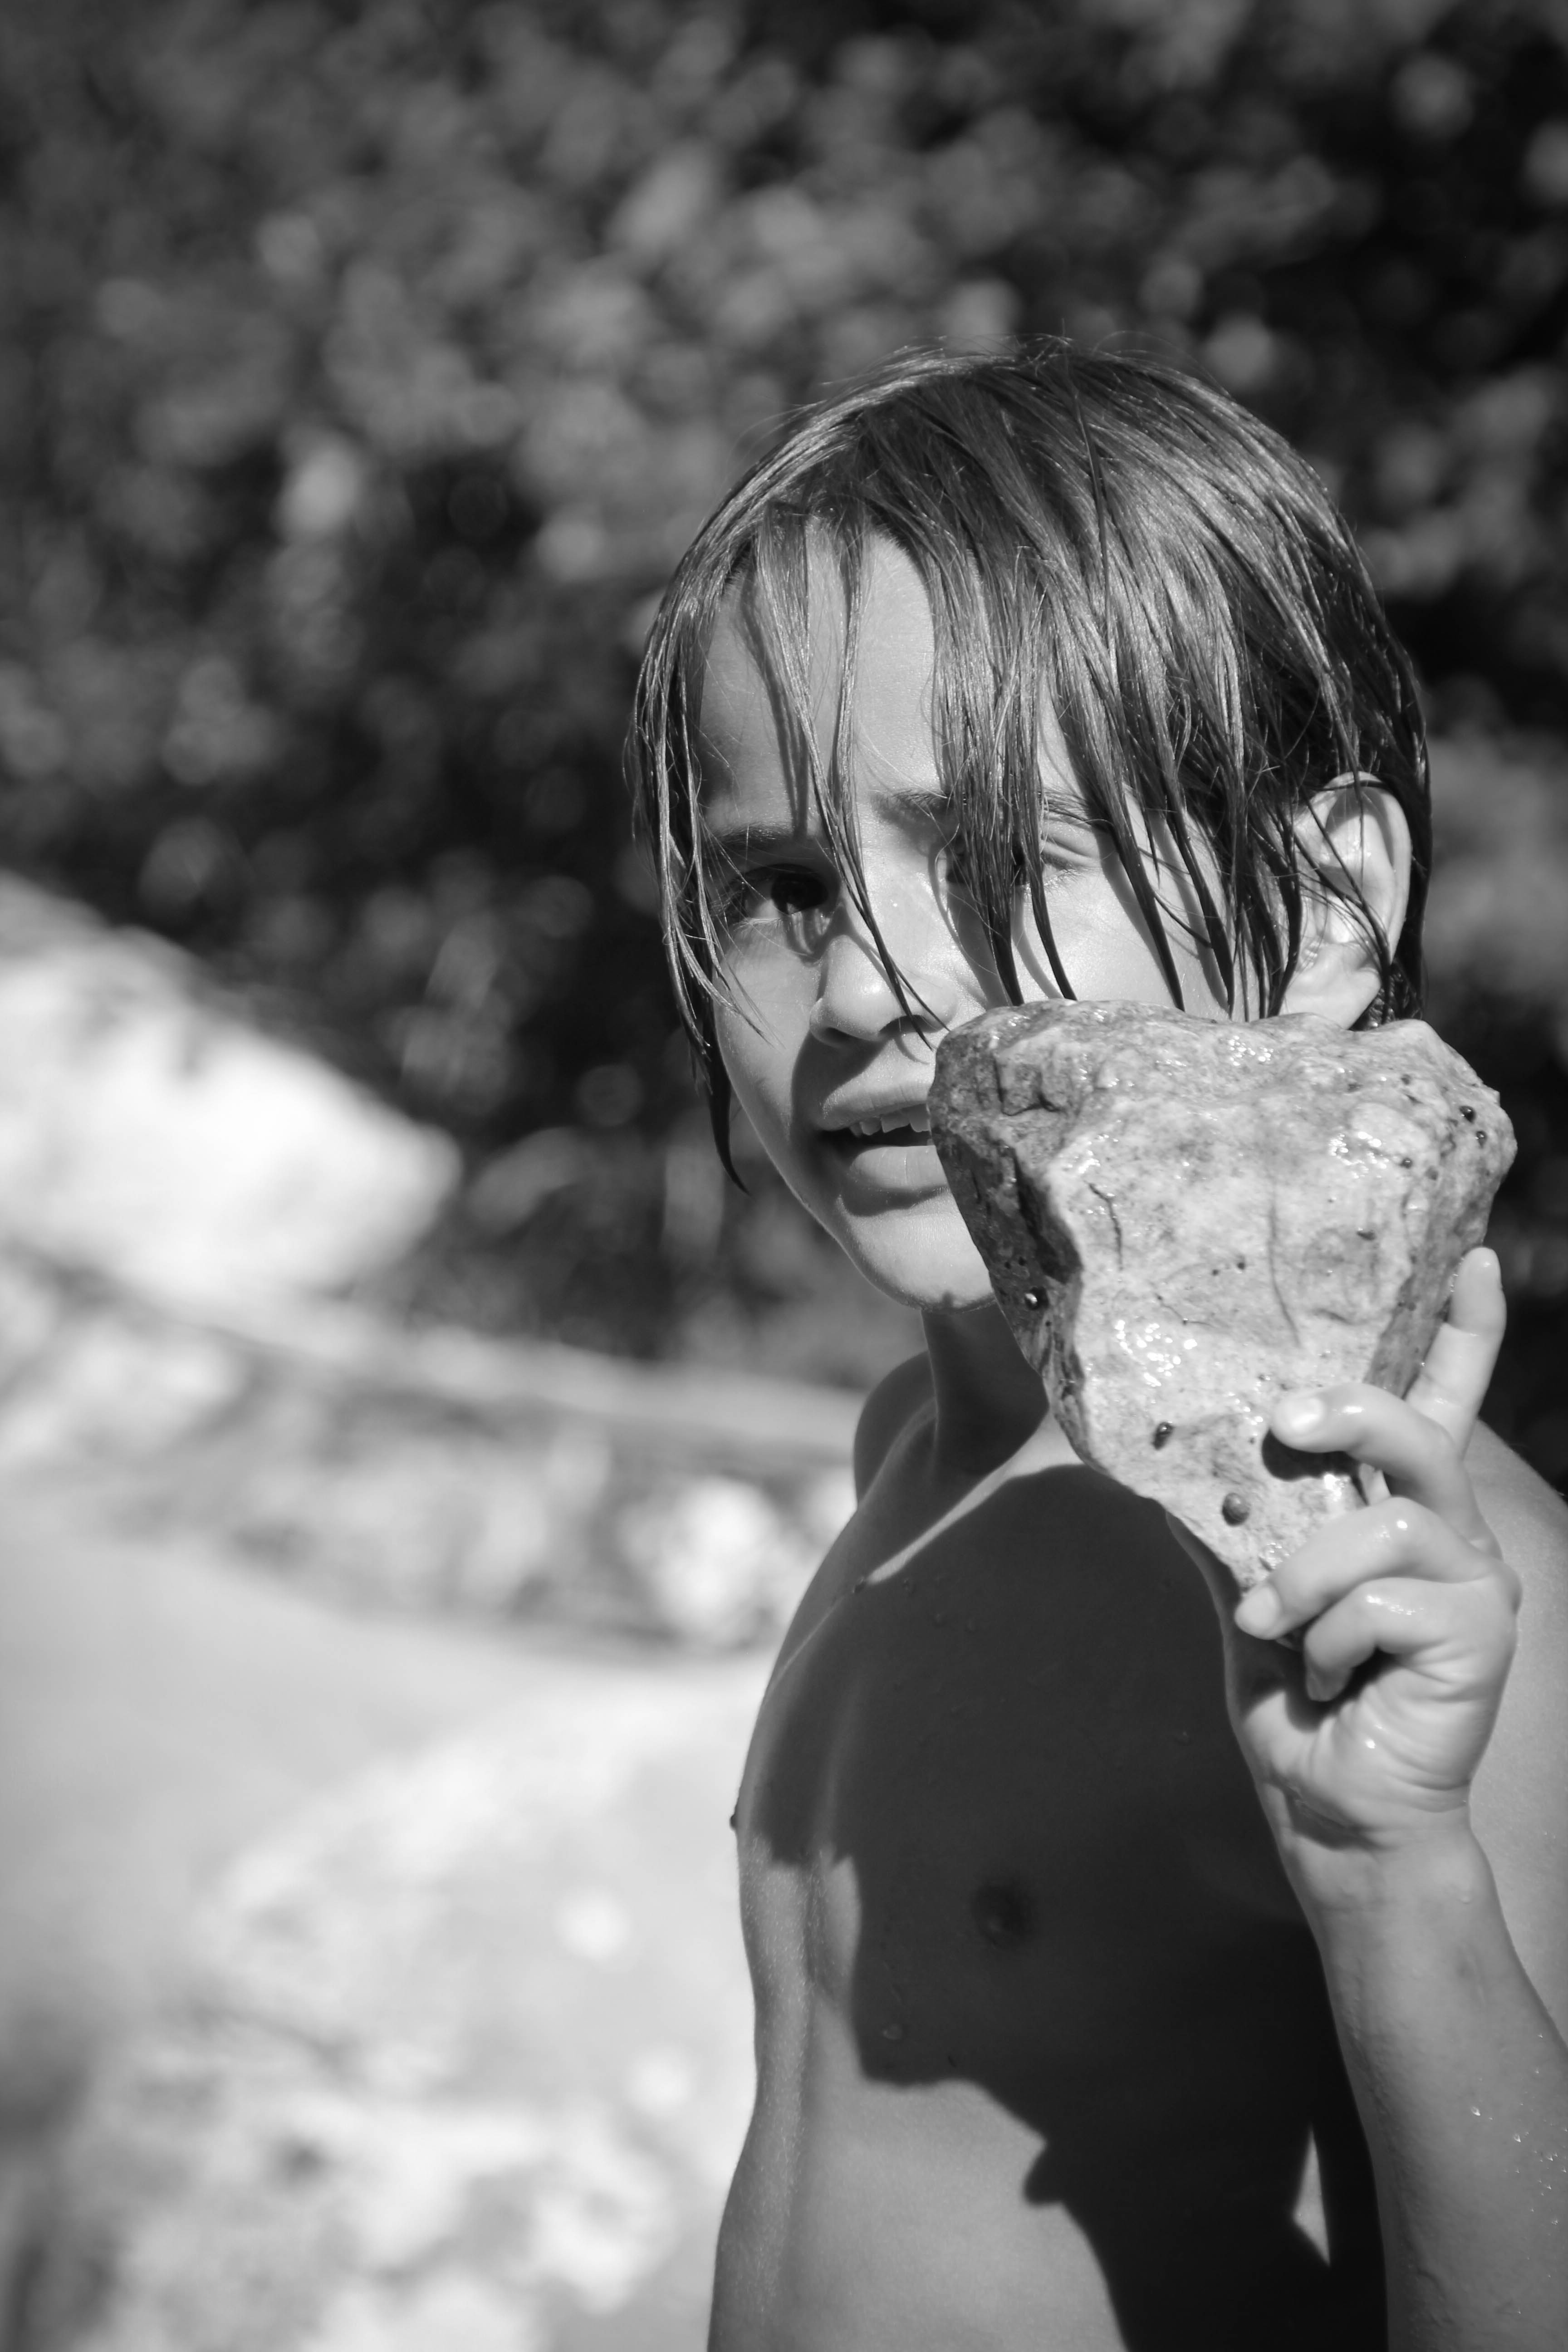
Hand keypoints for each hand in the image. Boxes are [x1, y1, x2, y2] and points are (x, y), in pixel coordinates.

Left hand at [1178, 1250, 1521, 1877]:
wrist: (1330, 1808)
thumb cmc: (1292, 1697)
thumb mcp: (1243, 1589)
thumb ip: (1224, 1520)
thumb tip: (1151, 1449)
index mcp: (1401, 1508)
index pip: (1445, 1399)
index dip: (1466, 1330)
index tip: (1477, 1257)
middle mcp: (1451, 1532)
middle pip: (1413, 1431)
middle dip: (1344, 1415)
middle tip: (1278, 1424)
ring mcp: (1475, 1582)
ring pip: (1383, 1522)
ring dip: (1303, 1576)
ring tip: (1274, 1623)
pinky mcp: (1479, 1634)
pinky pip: (1384, 1599)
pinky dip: (1329, 1636)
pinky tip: (1327, 1675)